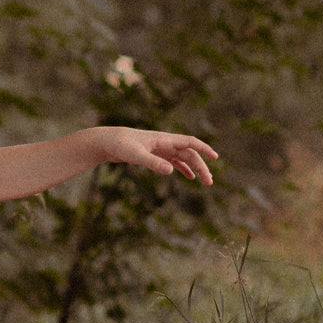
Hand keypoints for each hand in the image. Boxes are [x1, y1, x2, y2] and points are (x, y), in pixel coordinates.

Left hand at [92, 126, 218, 184]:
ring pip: (183, 158)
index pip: (189, 142)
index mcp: (164, 140)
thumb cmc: (120, 145)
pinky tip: (189, 177)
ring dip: (195, 168)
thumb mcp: (136, 155)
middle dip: (201, 167)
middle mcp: (165, 143)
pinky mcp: (154, 155)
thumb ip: (153, 163)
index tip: (215, 157)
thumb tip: (171, 171)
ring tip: (204, 181)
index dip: (204, 149)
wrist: (107, 141)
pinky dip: (183, 168)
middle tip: (209, 182)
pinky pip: (173, 161)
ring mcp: (160, 149)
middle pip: (189, 154)